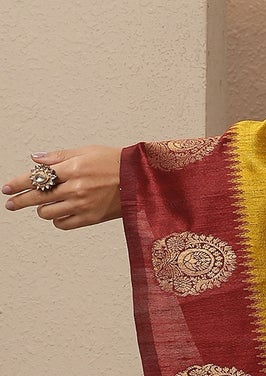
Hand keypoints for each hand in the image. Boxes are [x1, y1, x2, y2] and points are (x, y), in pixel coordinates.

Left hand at [3, 146, 122, 228]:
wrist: (141, 180)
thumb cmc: (115, 163)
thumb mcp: (86, 151)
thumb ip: (59, 156)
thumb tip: (36, 159)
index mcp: (73, 169)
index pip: (36, 178)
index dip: (18, 184)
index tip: (7, 189)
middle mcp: (75, 188)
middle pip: (37, 197)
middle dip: (19, 200)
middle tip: (11, 203)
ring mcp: (82, 205)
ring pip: (47, 213)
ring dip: (42, 209)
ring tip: (44, 205)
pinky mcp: (90, 218)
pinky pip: (63, 224)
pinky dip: (57, 220)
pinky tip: (60, 213)